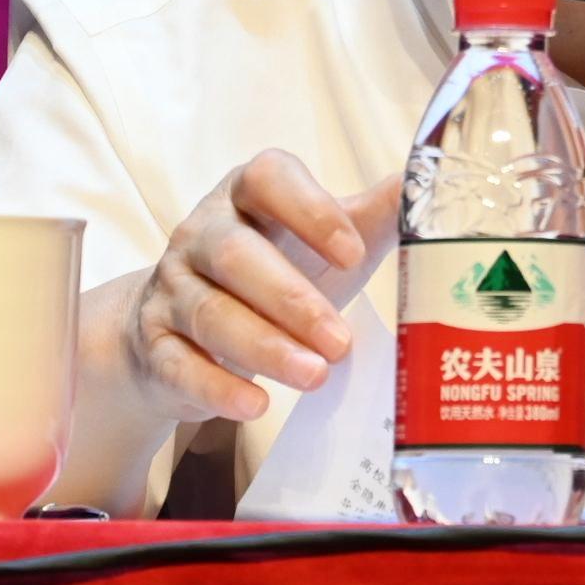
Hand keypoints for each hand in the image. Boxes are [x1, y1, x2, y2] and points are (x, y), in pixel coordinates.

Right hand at [121, 151, 398, 426]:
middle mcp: (201, 232)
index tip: (355, 251)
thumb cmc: (269, 269)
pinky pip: (179, 364)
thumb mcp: (318, 241)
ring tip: (315, 376)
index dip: (310, 210)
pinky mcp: (155, 343)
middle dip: (291, 299)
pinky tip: (255, 406)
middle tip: (341, 341)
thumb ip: (369, 216)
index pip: (268, 178)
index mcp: (246, 194)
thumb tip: (429, 186)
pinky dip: (217, 387)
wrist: (180, 324)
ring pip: (210, 313)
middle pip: (236, 254)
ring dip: (265, 348)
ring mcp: (172, 287)